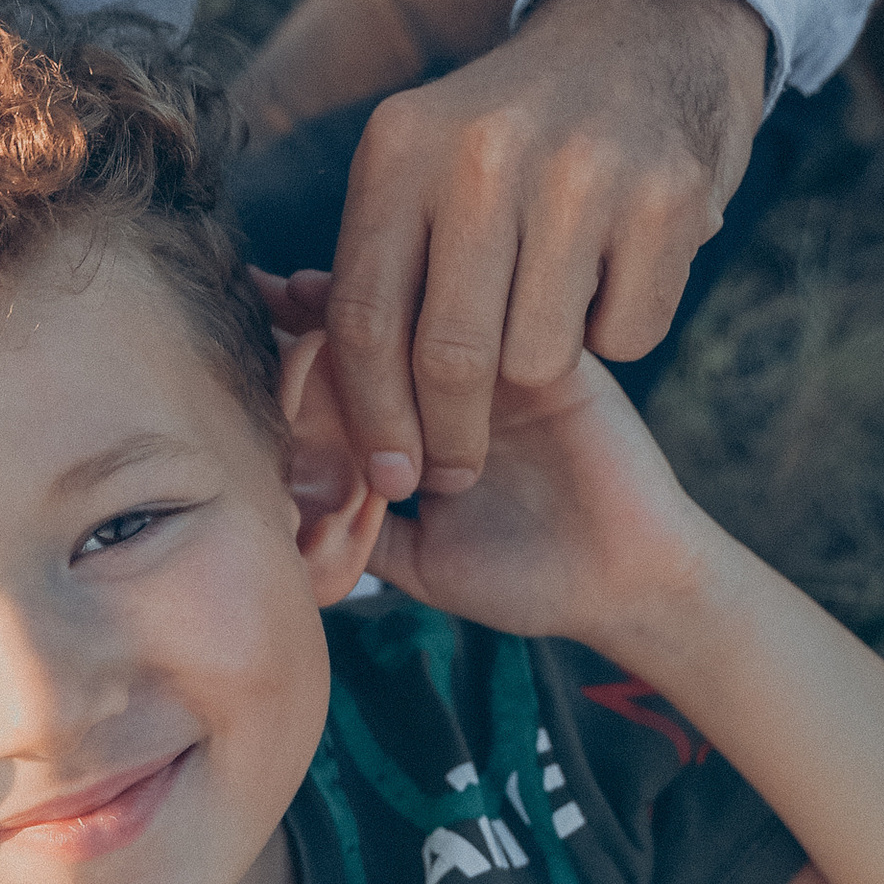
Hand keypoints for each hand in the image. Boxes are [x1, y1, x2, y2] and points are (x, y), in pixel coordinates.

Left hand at [266, 274, 723, 658]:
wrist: (626, 588)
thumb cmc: (527, 579)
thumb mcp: (419, 561)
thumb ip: (359, 534)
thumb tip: (273, 516)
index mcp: (430, 414)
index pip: (363, 357)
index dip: (310, 330)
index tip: (258, 305)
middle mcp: (468, 378)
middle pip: (395, 316)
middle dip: (336, 300)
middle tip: (285, 295)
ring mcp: (513, 363)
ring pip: (442, 308)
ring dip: (385, 301)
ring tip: (328, 300)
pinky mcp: (563, 362)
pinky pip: (508, 316)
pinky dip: (465, 312)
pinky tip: (412, 312)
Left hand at [325, 0, 767, 498]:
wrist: (649, 32)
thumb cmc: (510, 135)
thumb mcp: (418, 164)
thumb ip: (367, 263)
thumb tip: (295, 374)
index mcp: (401, 149)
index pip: (365, 320)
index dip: (371, 418)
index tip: (387, 478)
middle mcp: (485, 156)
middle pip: (450, 358)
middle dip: (449, 441)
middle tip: (455, 469)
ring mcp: (584, 174)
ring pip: (539, 360)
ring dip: (539, 373)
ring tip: (545, 324)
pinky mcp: (668, 200)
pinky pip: (626, 338)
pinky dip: (618, 332)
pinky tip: (615, 275)